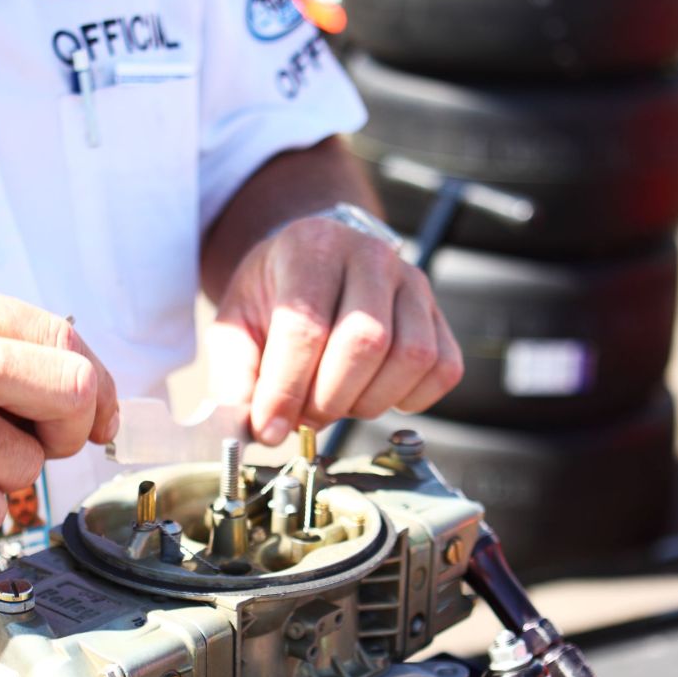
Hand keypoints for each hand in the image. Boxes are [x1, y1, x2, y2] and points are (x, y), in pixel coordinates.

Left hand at [205, 216, 462, 444]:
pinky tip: (373, 393)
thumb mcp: (236, 327)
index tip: (269, 427)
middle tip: (303, 415)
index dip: (285, 390)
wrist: (314, 264)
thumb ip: (234, 378)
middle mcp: (370, 255)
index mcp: (312, 247)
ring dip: (368, 401)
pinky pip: (443, 368)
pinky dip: (410, 398)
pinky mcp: (439, 313)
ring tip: (334, 401)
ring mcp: (412, 282)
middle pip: (365, 342)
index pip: (306, 327)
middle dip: (328, 399)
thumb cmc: (274, 299)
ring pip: (410, 357)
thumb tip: (248, 430)